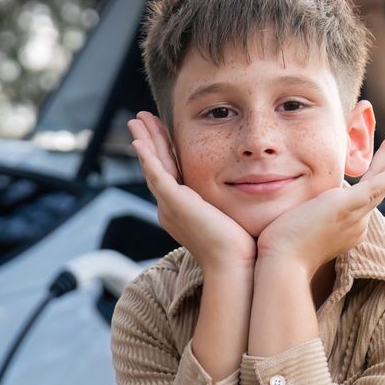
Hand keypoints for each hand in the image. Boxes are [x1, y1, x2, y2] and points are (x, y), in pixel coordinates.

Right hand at [128, 112, 256, 276]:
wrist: (235, 265)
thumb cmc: (239, 247)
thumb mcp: (229, 215)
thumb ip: (228, 201)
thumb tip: (248, 187)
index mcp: (182, 209)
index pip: (170, 171)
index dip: (164, 149)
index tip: (161, 129)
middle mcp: (170, 207)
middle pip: (156, 166)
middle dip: (149, 140)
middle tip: (139, 119)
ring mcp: (170, 206)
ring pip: (152, 166)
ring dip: (144, 141)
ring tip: (136, 121)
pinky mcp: (174, 204)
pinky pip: (156, 176)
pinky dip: (147, 158)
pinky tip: (140, 143)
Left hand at [253, 128, 384, 273]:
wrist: (282, 264)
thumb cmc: (282, 250)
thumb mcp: (299, 227)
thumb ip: (306, 215)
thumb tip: (299, 206)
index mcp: (348, 227)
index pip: (365, 196)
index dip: (376, 178)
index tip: (382, 166)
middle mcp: (357, 222)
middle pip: (382, 189)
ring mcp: (355, 216)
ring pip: (383, 185)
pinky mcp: (346, 206)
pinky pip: (375, 187)